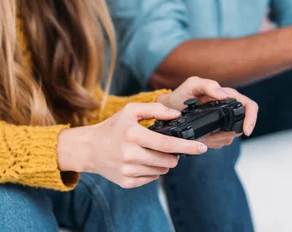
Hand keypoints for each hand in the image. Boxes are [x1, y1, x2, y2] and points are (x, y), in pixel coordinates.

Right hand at [57, 102, 207, 188]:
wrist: (89, 148)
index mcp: (132, 134)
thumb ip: (155, 109)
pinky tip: (141, 161)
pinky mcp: (126, 182)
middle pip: (167, 160)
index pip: (166, 143)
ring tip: (150, 152)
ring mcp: (128, 170)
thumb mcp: (131, 111)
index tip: (201, 147)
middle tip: (169, 148)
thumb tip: (176, 114)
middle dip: (174, 155)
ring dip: (163, 163)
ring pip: (161, 171)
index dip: (186, 146)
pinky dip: (152, 170)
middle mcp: (130, 154)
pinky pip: (151, 178)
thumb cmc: (113, 127)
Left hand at [157, 76, 258, 148]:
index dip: (251, 118)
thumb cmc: (182, 94)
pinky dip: (214, 142)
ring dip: (219, 139)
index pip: (249, 106)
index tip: (246, 130)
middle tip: (213, 136)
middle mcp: (229, 108)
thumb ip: (209, 85)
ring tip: (204, 135)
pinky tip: (204, 137)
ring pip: (232, 135)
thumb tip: (224, 95)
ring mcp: (224, 121)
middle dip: (229, 133)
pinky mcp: (218, 132)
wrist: (170, 108)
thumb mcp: (193, 84)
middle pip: (241, 124)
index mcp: (228, 95)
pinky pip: (223, 141)